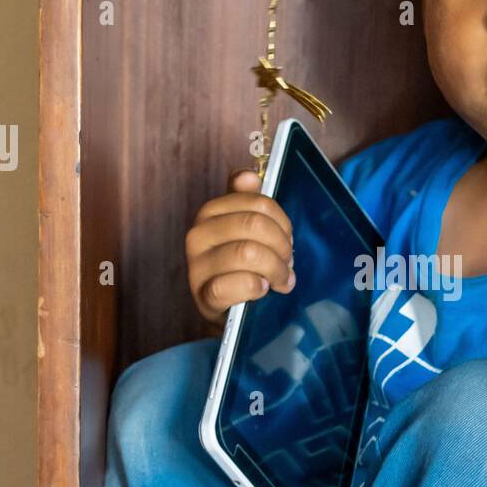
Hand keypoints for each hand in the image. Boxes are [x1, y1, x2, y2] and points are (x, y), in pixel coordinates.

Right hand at [186, 167, 295, 326]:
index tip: (287, 237)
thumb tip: (248, 175)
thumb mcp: (246, 231)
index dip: (282, 221)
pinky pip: (233, 285)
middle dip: (281, 246)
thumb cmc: (240, 267)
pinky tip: (262, 290)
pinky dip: (256, 287)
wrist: (227, 311)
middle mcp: (198, 234)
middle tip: (288, 262)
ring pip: (248, 253)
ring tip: (282, 280)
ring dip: (275, 269)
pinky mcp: (202, 295)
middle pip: (254, 225)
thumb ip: (247, 201)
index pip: (258, 202)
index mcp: (210, 212)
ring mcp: (197, 266)